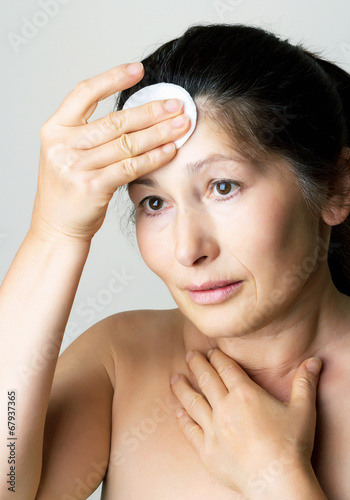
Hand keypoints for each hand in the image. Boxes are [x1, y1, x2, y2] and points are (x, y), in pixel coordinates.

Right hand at [30, 63, 189, 242]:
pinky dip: (153, 157)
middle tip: (176, 104)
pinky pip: (130, 167)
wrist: (57, 225)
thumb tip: (137, 112)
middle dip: (150, 111)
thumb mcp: (67, 153)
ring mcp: (76, 167)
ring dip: (158, 132)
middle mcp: (62, 145)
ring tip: (181, 125)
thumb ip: (91, 132)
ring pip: (126, 143)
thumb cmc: (69, 188)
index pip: (84, 93)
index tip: (138, 70)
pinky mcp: (92, 187)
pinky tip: (170, 150)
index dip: (112, 78)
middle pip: (114, 121)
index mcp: (55, 129)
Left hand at [170, 348, 321, 497]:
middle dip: (197, 364)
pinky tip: (178, 412)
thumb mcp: (303, 410)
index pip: (225, 368)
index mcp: (245, 394)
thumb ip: (305, 383)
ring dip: (183, 388)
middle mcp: (225, 407)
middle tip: (189, 355)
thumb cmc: (291, 446)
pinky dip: (183, 419)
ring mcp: (213, 429)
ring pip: (193, 402)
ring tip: (175, 378)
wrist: (276, 481)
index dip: (217, 357)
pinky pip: (190, 430)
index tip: (210, 351)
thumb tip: (314, 360)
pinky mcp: (207, 450)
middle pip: (206, 380)